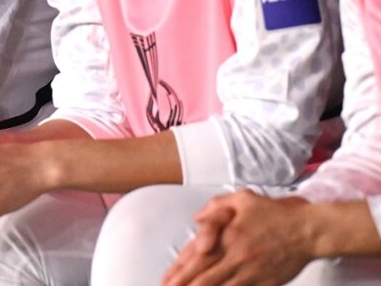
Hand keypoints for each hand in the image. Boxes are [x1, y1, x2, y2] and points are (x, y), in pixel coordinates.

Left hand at [162, 191, 313, 285]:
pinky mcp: (266, 283)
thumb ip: (216, 207)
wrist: (309, 230)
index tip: (166, 280)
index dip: (179, 270)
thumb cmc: (275, 213)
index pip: (196, 256)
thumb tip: (196, 218)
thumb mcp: (242, 199)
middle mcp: (237, 256)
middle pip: (205, 277)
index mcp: (228, 236)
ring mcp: (252, 273)